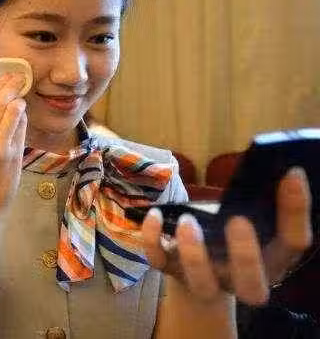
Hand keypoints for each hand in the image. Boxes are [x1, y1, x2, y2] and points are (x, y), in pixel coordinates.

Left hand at [142, 167, 311, 304]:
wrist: (199, 272)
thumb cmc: (229, 235)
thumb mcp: (249, 220)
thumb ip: (257, 204)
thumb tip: (262, 167)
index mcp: (271, 261)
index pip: (294, 243)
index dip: (297, 210)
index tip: (292, 174)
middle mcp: (240, 280)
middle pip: (251, 284)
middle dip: (245, 254)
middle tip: (239, 220)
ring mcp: (203, 281)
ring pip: (202, 282)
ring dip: (194, 252)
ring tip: (188, 221)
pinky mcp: (170, 270)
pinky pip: (159, 261)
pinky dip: (153, 238)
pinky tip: (155, 214)